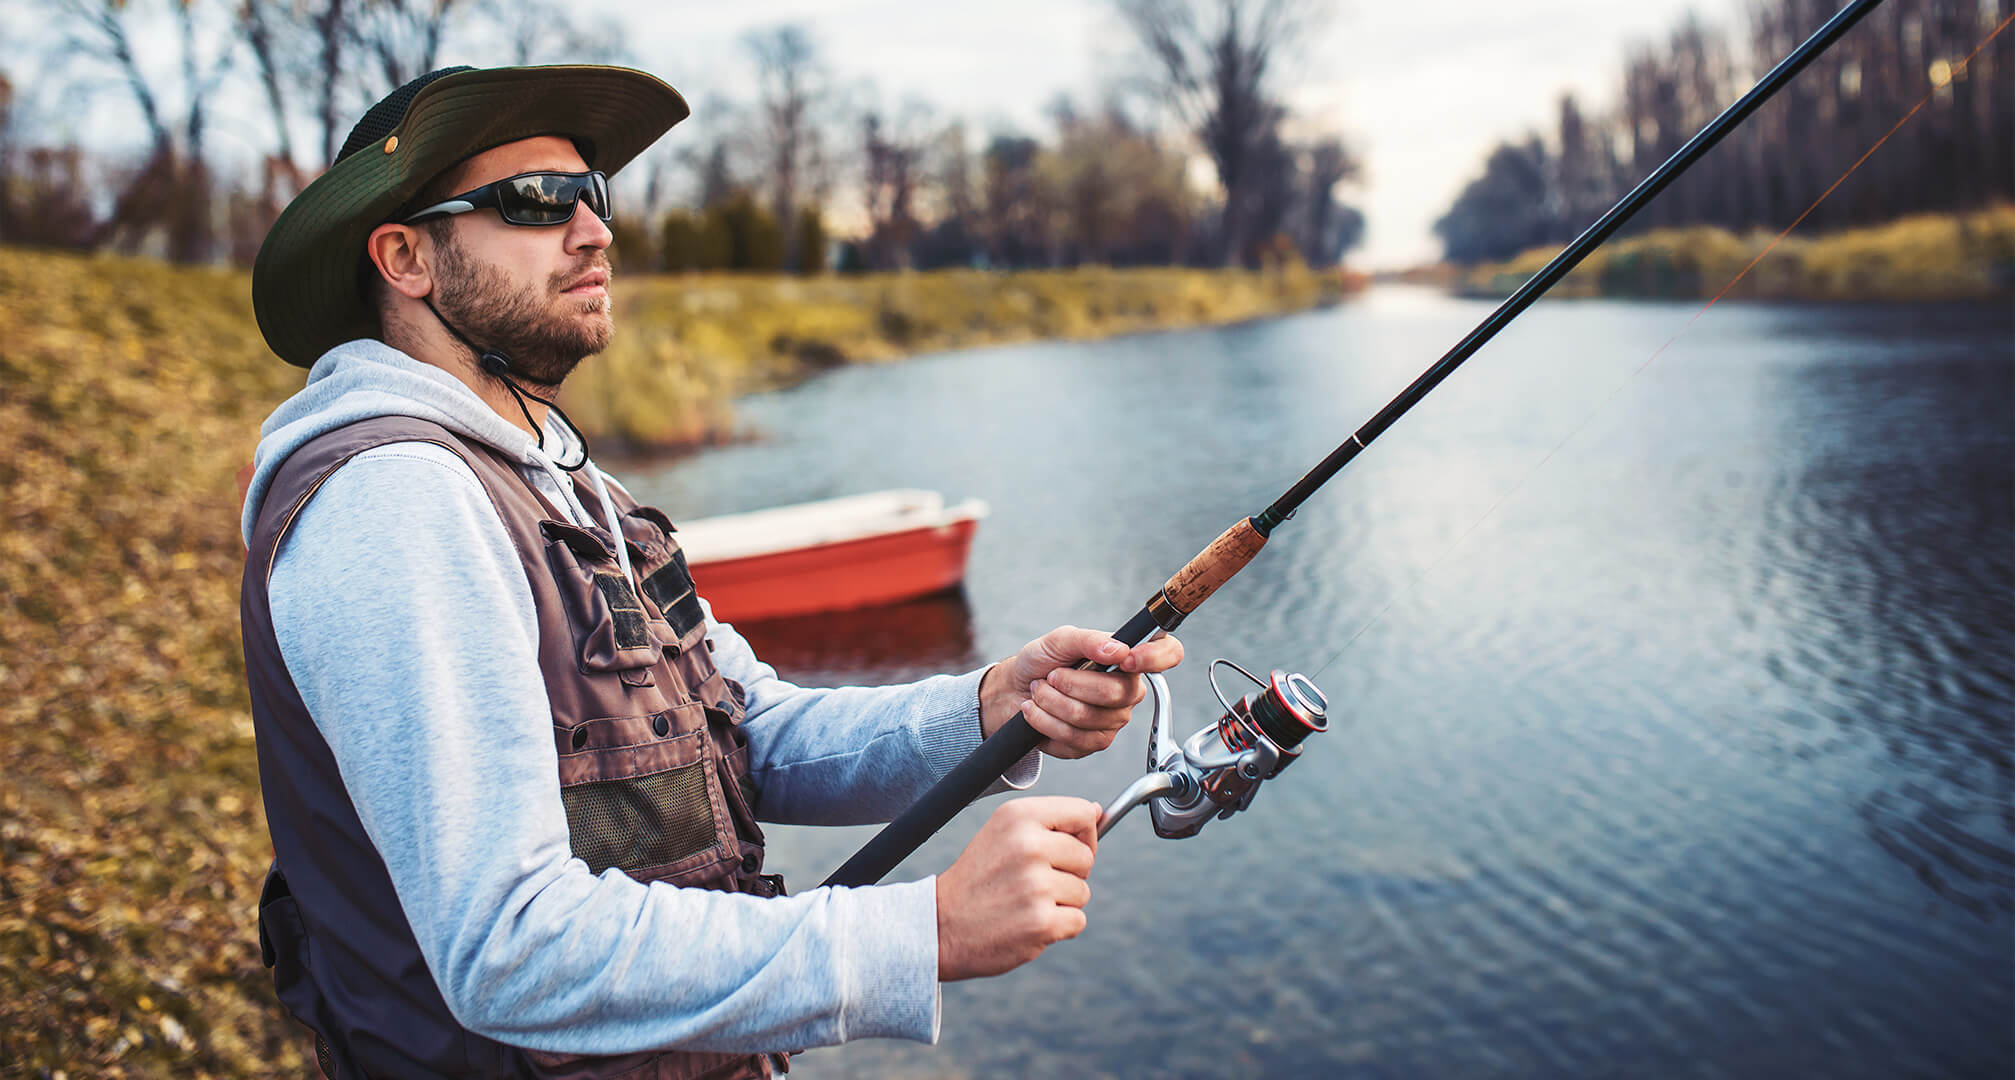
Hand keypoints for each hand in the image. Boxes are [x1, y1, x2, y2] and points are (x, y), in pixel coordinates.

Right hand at [935, 797, 1099, 980]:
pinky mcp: (1041, 922)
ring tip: (1024, 903)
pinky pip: (1077, 921)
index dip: (1083, 834)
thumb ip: (1049, 822)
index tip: (1067, 849)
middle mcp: (1029, 845)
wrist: (940, 926)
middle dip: (1069, 874)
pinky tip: (1027, 923)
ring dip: (1061, 903)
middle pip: (1086, 857)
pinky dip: (1059, 928)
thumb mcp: (1003, 833)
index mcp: (1019, 816)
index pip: (1083, 813)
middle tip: (1031, 883)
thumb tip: (1096, 811)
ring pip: (1083, 892)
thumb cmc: (978, 880)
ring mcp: (1036, 885)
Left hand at [980, 625, 1183, 757]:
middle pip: (1116, 693)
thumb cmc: (1040, 662)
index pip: (1167, 653)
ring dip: (1051, 702)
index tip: (1127, 659)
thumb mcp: (1059, 640)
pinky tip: (1036, 711)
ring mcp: (1113, 720)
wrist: (1013, 691)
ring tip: (1039, 692)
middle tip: (1051, 676)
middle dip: (1071, 683)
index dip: (1156, 657)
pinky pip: (1074, 738)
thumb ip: (1088, 639)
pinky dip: (1045, 721)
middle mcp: (1127, 691)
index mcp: (1128, 659)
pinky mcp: (1093, 744)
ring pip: (1088, 717)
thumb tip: (1117, 648)